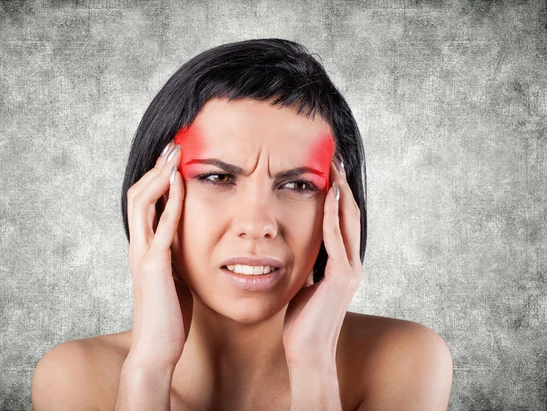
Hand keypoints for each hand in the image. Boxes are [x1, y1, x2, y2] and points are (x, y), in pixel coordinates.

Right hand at [125, 142, 191, 368]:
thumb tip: (188, 241)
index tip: (171, 159)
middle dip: (155, 168)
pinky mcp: (154, 266)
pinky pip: (162, 227)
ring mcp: (144, 254)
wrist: (156, 349)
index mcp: (144, 249)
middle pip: (138, 195)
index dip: (155, 179)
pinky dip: (170, 202)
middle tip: (172, 146)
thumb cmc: (168, 316)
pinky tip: (180, 183)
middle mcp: (139, 247)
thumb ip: (176, 257)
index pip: (144, 204)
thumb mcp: (174, 278)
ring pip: (142, 203)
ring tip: (173, 154)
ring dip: (159, 176)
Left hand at [282, 156, 362, 364]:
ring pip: (349, 221)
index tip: (329, 172)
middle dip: (344, 185)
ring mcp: (350, 269)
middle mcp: (352, 263)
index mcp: (343, 264)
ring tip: (335, 167)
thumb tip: (296, 250)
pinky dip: (333, 215)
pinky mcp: (341, 277)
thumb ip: (308, 266)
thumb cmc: (303, 322)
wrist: (308, 352)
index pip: (343, 221)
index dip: (339, 195)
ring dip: (341, 192)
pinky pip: (336, 238)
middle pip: (351, 214)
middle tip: (336, 159)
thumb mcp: (305, 285)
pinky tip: (328, 194)